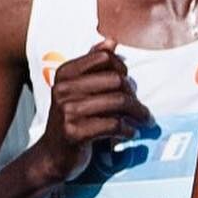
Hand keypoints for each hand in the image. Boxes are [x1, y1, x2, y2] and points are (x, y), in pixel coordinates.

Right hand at [34, 38, 150, 182]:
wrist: (53, 155)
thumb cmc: (72, 119)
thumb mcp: (78, 89)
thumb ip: (93, 65)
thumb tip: (111, 41)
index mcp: (65, 73)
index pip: (104, 58)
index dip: (122, 69)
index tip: (127, 84)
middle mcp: (63, 89)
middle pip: (115, 80)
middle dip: (133, 95)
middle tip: (140, 108)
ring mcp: (67, 111)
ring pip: (118, 102)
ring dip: (138, 113)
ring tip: (144, 120)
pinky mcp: (74, 133)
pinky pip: (114, 125)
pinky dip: (128, 130)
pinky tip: (130, 133)